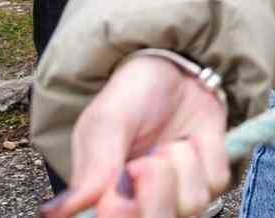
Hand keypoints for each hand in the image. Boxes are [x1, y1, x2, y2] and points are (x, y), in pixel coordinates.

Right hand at [40, 55, 228, 217]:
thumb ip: (92, 169)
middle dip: (155, 190)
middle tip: (145, 161)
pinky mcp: (209, 181)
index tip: (116, 194)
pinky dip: (208, 155)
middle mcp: (141, 205)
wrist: (174, 70)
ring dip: (182, 165)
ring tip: (166, 146)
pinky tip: (193, 141)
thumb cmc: (130, 98)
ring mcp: (178, 197)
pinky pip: (216, 183)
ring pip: (192, 206)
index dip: (122, 215)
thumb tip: (58, 212)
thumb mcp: (105, 123)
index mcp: (103, 199)